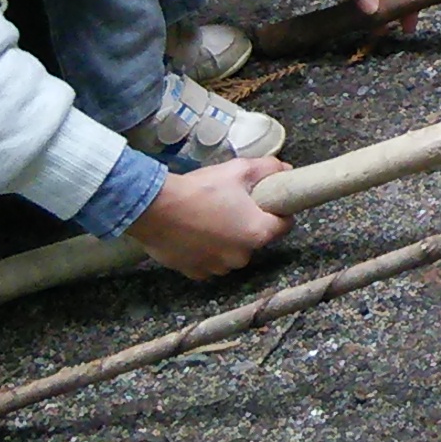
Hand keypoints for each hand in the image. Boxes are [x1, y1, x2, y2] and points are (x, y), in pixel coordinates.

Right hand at [130, 158, 289, 279]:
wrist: (155, 208)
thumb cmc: (201, 189)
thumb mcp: (239, 170)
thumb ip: (269, 169)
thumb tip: (285, 169)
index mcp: (257, 234)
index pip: (284, 226)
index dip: (278, 212)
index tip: (266, 202)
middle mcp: (241, 257)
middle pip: (255, 239)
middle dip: (248, 224)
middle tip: (232, 205)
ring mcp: (216, 268)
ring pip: (231, 253)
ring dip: (226, 240)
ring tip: (210, 218)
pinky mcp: (194, 272)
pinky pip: (209, 262)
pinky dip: (205, 250)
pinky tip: (195, 233)